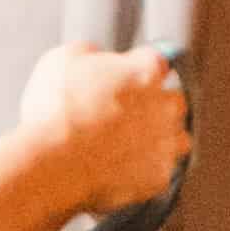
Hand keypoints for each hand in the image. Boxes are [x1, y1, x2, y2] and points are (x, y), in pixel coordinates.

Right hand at [18, 42, 190, 215]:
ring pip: (178, 139)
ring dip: (160, 140)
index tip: (124, 78)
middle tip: (126, 115)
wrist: (51, 162)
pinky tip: (125, 171)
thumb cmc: (55, 110)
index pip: (156, 61)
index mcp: (147, 70)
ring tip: (132, 148)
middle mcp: (166, 105)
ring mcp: (165, 143)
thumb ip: (89, 53)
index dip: (136, 69)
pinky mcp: (158, 177)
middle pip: (173, 101)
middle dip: (155, 106)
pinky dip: (146, 172)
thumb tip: (94, 56)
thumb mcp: (62, 59)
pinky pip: (161, 173)